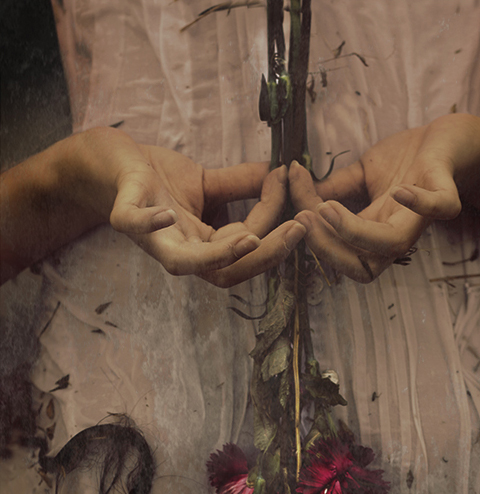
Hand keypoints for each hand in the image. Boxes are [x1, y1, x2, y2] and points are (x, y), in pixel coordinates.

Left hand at [75, 129, 305, 286]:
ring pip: (185, 263)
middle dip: (265, 255)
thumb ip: (243, 185)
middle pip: (226, 272)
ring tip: (252, 239)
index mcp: (202, 247)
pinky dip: (148, 223)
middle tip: (295, 230)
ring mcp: (151, 236)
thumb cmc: (157, 179)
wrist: (110, 162)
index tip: (294, 194)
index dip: (273, 227)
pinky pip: (133, 226)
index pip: (245, 248)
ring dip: (220, 256)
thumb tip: (283, 176)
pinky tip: (166, 214)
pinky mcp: (123, 213)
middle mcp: (180, 250)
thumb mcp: (208, 183)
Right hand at [289, 114, 479, 282]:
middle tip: (304, 216)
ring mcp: (421, 217)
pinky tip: (399, 191)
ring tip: (326, 209)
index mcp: (375, 230)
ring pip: (389, 247)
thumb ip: (336, 187)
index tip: (292, 192)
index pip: (340, 251)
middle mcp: (396, 231)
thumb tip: (299, 189)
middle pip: (360, 267)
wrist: (454, 137)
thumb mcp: (364, 172)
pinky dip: (419, 204)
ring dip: (354, 233)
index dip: (313, 230)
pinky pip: (440, 208)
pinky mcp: (446, 192)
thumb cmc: (410, 157)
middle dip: (326, 247)